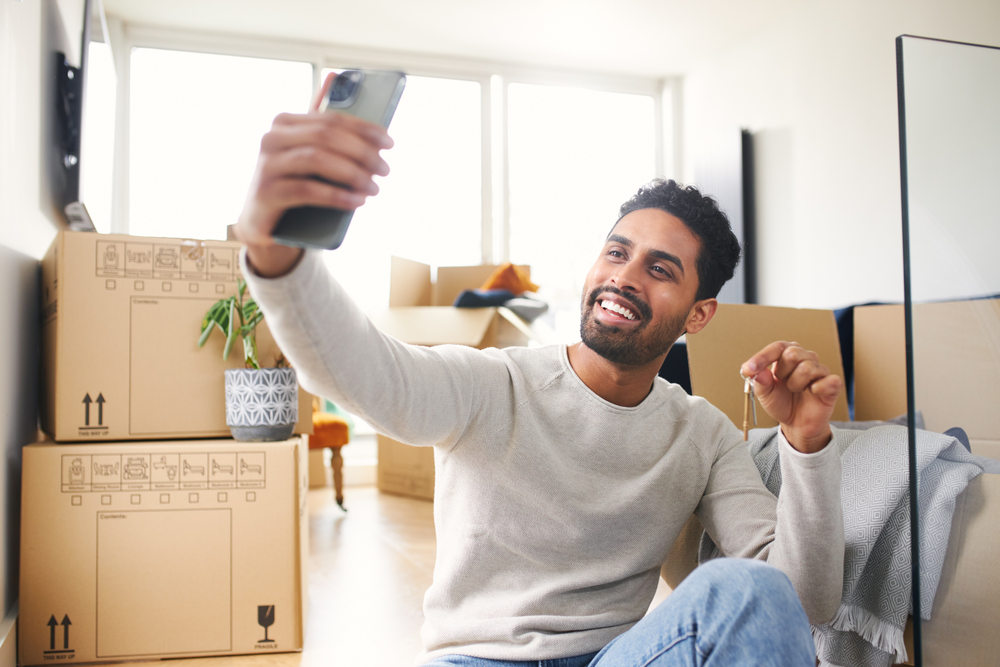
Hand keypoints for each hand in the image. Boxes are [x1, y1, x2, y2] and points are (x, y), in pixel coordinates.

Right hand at [235, 71, 393, 275]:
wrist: (264, 224)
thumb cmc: (294, 186)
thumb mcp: (311, 158)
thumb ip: (325, 130)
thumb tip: (339, 83)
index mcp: (285, 123)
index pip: (331, 119)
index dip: (364, 129)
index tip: (389, 142)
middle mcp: (272, 138)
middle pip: (326, 136)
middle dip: (362, 152)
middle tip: (385, 169)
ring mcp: (266, 165)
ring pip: (317, 159)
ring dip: (352, 174)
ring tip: (373, 188)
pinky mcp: (266, 193)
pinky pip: (307, 190)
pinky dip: (337, 195)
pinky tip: (357, 201)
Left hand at [740, 341, 842, 452]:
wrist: (796, 424)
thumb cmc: (781, 403)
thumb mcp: (764, 393)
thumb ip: (760, 381)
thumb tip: (755, 370)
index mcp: (786, 355)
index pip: (776, 347)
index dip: (762, 358)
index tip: (748, 370)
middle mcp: (805, 358)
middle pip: (793, 353)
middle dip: (783, 373)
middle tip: (783, 384)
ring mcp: (820, 370)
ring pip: (807, 368)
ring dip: (796, 384)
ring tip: (796, 390)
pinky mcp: (832, 384)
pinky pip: (828, 380)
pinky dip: (816, 388)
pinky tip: (812, 392)